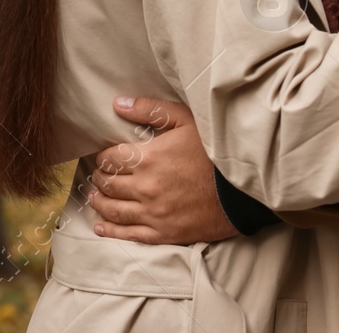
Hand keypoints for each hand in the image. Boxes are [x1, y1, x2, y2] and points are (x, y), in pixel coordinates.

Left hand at [86, 97, 237, 244]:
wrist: (243, 190)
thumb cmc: (215, 151)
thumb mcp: (186, 120)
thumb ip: (150, 110)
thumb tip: (118, 103)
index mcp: (148, 158)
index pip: (111, 158)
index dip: (104, 156)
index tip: (105, 156)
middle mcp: (146, 188)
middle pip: (109, 184)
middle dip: (100, 178)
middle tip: (99, 175)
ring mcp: (154, 214)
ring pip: (114, 209)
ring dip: (100, 202)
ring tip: (94, 197)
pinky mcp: (164, 233)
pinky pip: (130, 234)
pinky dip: (111, 230)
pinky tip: (101, 227)